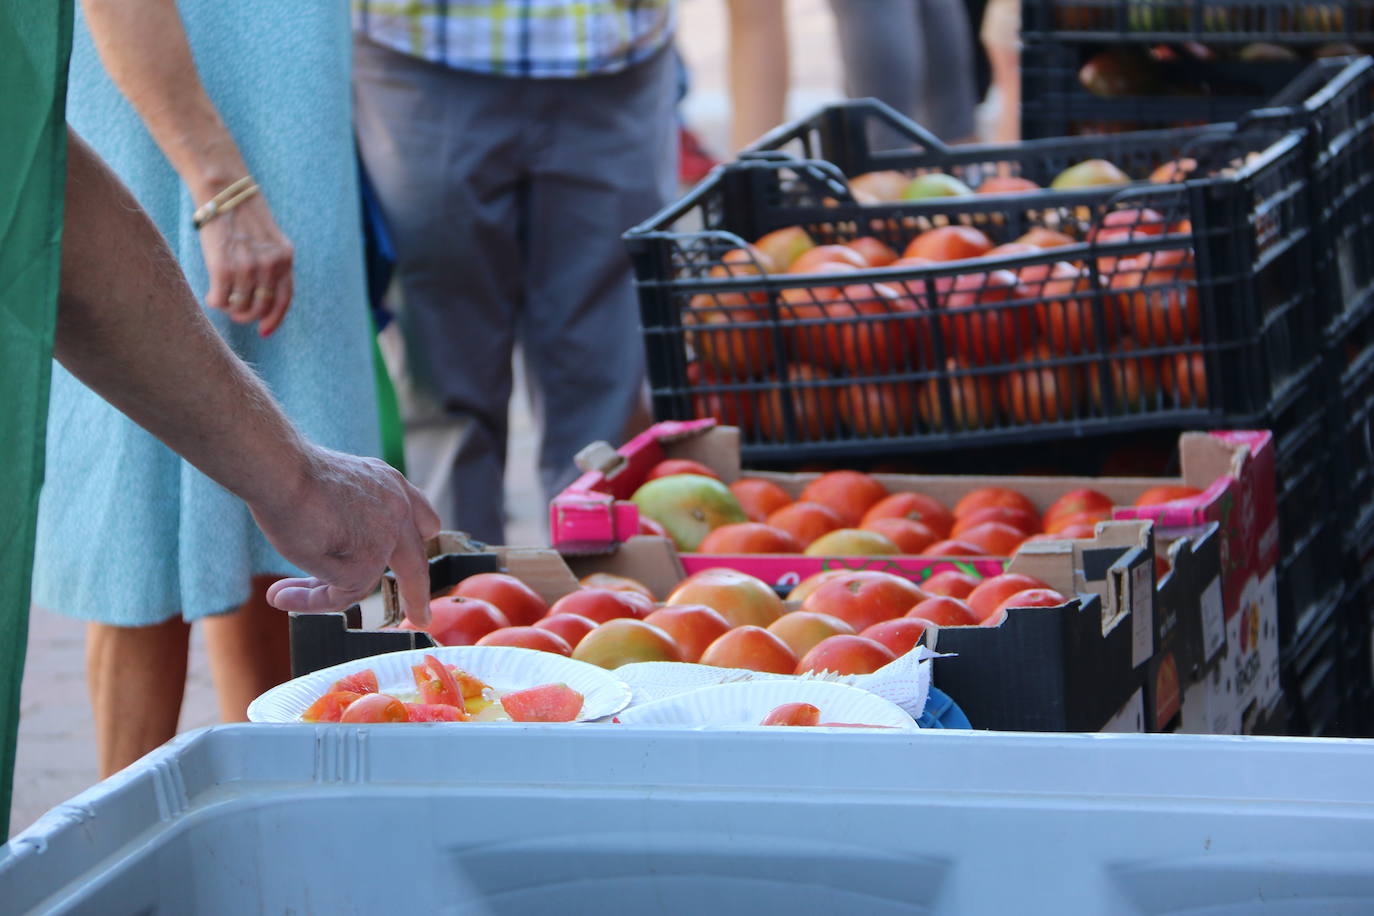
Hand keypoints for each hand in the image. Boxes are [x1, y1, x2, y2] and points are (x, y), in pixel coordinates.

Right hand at [200, 193, 293, 336]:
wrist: (225, 193)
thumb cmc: (243, 217)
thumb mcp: (271, 241)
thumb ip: (273, 265)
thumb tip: (262, 299)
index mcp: (285, 260)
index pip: (283, 301)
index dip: (274, 320)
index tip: (263, 331)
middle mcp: (270, 267)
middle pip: (260, 308)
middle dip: (246, 315)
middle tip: (235, 312)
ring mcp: (248, 269)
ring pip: (239, 307)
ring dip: (229, 307)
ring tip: (222, 297)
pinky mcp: (223, 268)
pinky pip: (220, 300)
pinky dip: (215, 302)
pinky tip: (211, 296)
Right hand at [253, 447, 441, 626]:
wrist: (281, 470)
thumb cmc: (290, 473)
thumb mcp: (329, 490)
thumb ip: (344, 518)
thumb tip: (332, 558)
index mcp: (389, 485)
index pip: (419, 517)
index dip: (418, 538)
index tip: (423, 548)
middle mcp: (397, 511)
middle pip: (414, 562)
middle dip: (416, 593)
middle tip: (420, 615)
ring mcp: (386, 539)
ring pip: (362, 582)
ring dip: (322, 594)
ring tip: (283, 597)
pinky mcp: (367, 564)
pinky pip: (339, 596)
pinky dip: (309, 600)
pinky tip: (280, 595)